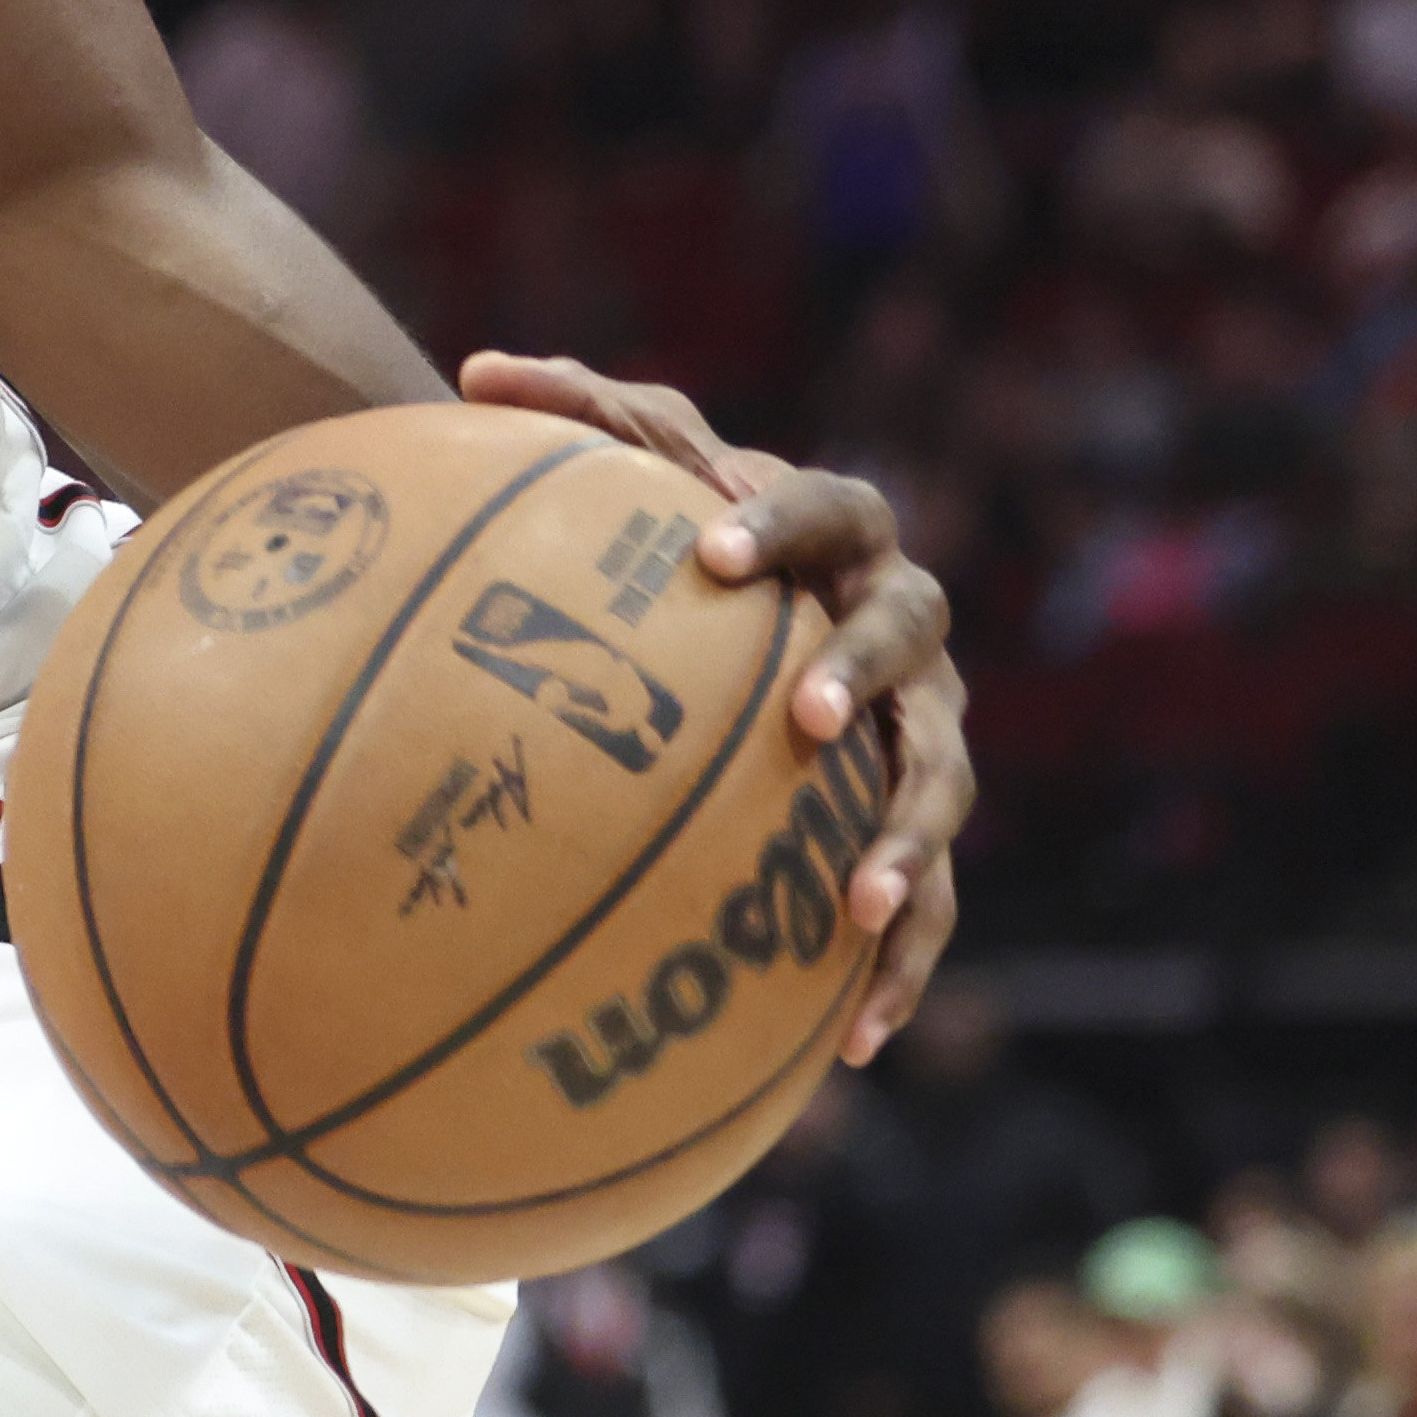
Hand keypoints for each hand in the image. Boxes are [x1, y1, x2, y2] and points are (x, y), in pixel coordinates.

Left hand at [460, 349, 972, 1055]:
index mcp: (841, 535)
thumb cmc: (682, 535)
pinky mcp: (912, 821)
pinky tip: (850, 1048)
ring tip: (861, 906)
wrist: (762, 612)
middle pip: (908, 636)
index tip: (713, 549)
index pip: (828, 510)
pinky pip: (928, 903)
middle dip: (863, 675)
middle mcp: (902, 626)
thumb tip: (475, 367)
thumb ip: (575, 413)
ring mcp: (923, 726)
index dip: (779, 522)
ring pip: (941, 780)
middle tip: (803, 719)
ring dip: (911, 842)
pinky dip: (899, 969)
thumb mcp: (631, 466)